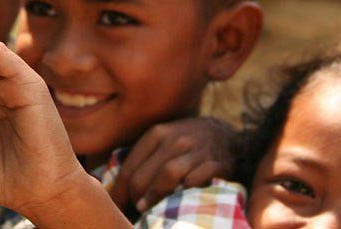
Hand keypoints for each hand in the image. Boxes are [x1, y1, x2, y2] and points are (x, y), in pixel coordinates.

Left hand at [110, 116, 235, 211]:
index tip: (117, 203)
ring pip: (168, 174)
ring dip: (154, 196)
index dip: (120, 189)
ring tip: (147, 208)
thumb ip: (144, 156)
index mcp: (158, 133)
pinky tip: (177, 201)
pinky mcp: (216, 164)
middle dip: (134, 195)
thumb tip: (114, 184)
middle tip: (132, 208)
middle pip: (145, 173)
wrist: (226, 136)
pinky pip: (195, 180)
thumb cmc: (187, 142)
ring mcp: (197, 151)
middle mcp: (176, 139)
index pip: (131, 165)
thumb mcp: (164, 139)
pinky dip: (184, 191)